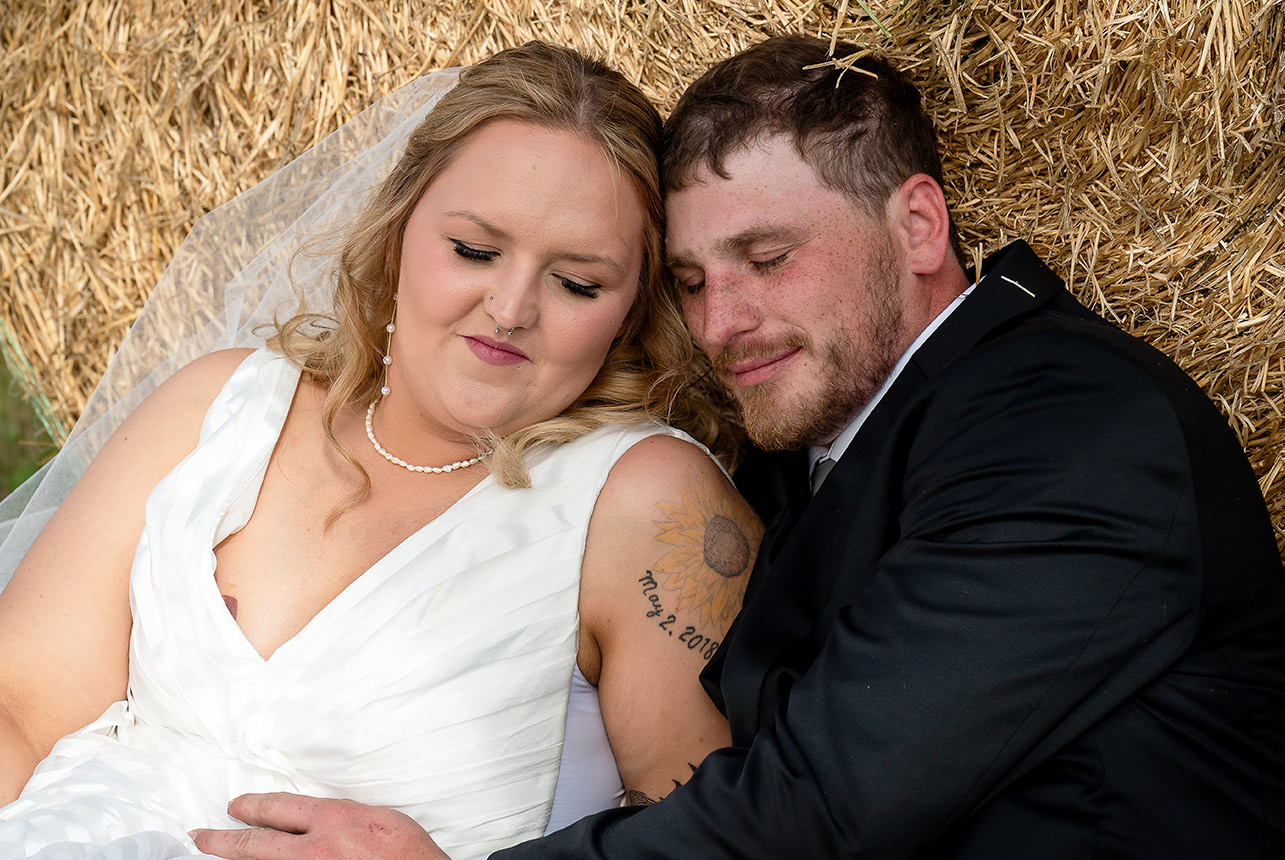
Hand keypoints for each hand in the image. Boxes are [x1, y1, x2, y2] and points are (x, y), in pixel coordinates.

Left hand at [191, 792, 449, 859]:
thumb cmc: (411, 854)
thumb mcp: (380, 818)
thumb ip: (345, 816)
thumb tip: (320, 817)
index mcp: (333, 821)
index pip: (278, 808)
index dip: (251, 805)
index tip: (236, 805)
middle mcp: (314, 851)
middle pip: (254, 843)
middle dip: (222, 839)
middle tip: (200, 835)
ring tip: (213, 854)